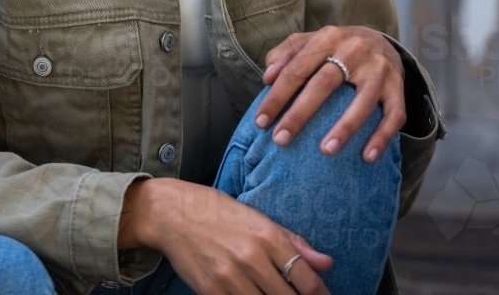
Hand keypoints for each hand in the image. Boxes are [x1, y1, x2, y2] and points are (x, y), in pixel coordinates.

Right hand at [119, 177, 332, 294]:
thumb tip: (327, 263)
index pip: (306, 278)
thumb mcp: (257, 216)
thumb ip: (293, 241)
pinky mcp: (211, 292)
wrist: (172, 213)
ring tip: (273, 294)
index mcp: (267, 235)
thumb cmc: (217, 211)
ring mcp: (230, 278)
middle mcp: (251, 258)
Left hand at [254, 26, 405, 162]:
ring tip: (325, 151)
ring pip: (363, 100)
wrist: (380, 41)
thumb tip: (267, 77)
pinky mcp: (397, 87)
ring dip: (345, 128)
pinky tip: (367, 157)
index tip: (260, 122)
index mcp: (328, 37)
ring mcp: (379, 69)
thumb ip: (285, 53)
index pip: (297, 68)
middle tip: (281, 140)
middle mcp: (354, 49)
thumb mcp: (309, 41)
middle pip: (324, 83)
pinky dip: (381, 137)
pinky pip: (394, 115)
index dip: (277, 95)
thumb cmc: (335, 48)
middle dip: (300, 114)